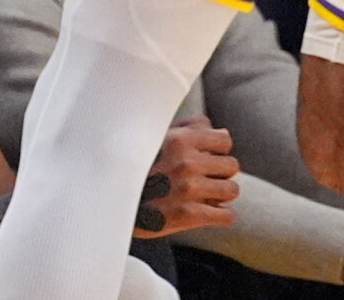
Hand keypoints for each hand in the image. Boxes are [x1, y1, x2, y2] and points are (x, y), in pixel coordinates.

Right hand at [134, 119, 239, 236]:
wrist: (112, 203)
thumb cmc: (137, 167)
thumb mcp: (157, 137)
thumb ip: (188, 127)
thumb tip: (218, 130)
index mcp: (182, 140)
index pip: (225, 140)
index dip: (219, 150)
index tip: (211, 158)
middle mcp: (188, 163)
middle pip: (231, 165)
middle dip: (221, 173)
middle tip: (209, 179)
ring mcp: (189, 190)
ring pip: (231, 190)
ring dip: (223, 194)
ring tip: (211, 196)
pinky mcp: (187, 216)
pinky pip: (225, 216)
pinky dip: (223, 216)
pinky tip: (213, 214)